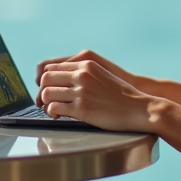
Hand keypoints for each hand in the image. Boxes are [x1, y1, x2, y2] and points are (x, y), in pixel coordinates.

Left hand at [37, 58, 153, 131]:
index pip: (52, 67)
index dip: (46, 80)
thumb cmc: (122, 95)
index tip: (48, 88)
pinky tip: (59, 116)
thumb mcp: (102, 75)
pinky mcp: (82, 108)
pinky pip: (54, 108)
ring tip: (51, 110)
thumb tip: (63, 80)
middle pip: (46, 78)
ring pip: (47, 93)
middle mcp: (81, 75)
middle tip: (45, 101)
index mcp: (86, 64)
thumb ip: (84, 74)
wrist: (138, 108)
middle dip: (42, 91)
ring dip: (45, 103)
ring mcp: (81, 91)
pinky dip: (52, 113)